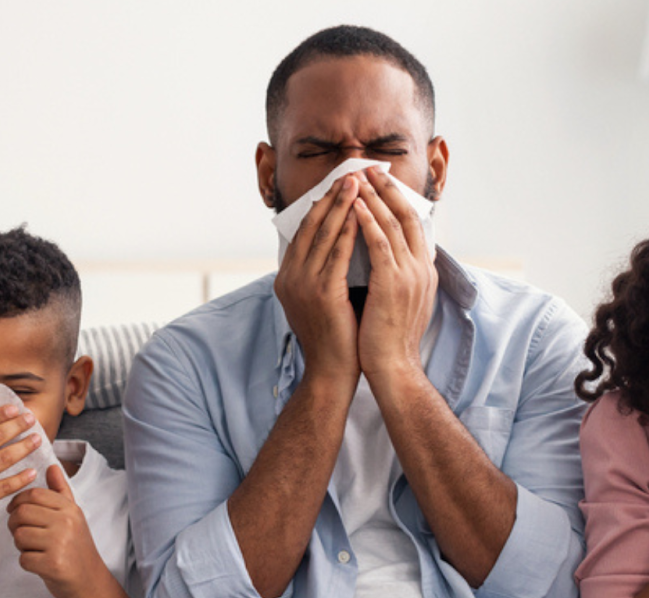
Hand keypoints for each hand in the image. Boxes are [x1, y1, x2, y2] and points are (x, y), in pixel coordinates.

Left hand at [7, 465, 107, 597]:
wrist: (90, 582)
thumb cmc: (77, 548)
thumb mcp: (73, 516)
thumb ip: (60, 491)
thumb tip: (51, 466)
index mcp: (70, 509)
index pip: (34, 494)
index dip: (17, 502)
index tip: (15, 511)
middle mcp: (66, 523)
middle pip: (22, 513)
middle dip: (14, 524)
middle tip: (21, 532)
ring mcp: (60, 544)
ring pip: (19, 536)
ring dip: (20, 545)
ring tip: (34, 548)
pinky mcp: (53, 565)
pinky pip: (23, 559)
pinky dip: (27, 563)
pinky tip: (40, 563)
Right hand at [273, 172, 361, 383]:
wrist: (333, 373)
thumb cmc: (336, 337)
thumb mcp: (323, 298)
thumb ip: (324, 271)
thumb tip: (340, 243)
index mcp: (287, 278)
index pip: (304, 232)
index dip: (322, 206)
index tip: (339, 185)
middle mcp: (289, 278)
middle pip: (311, 226)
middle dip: (331, 198)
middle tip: (349, 174)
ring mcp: (302, 285)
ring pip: (323, 234)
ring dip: (341, 205)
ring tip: (357, 183)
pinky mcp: (321, 293)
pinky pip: (336, 253)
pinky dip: (348, 230)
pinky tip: (362, 213)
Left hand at [354, 166, 436, 382]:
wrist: (393, 368)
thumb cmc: (388, 338)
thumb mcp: (398, 300)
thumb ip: (395, 276)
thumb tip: (382, 258)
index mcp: (424, 271)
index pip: (415, 225)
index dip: (399, 200)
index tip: (382, 182)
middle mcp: (422, 268)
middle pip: (407, 216)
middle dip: (388, 189)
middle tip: (370, 168)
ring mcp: (410, 274)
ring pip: (394, 224)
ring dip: (375, 197)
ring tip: (358, 178)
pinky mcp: (394, 282)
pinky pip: (380, 242)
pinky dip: (367, 221)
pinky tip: (354, 206)